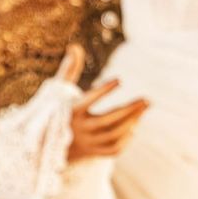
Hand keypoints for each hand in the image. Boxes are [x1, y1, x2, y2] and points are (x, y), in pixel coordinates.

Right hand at [57, 44, 148, 163]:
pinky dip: (127, 138)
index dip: (103, 90)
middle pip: (108, 120)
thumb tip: (75, 46)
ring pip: (114, 134)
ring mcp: (88, 142)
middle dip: (129, 110)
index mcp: (71, 111)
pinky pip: (115, 148)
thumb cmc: (59, 110)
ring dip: (132, 122)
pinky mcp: (94, 152)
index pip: (88, 100)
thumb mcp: (60, 91)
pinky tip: (134, 126)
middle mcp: (79, 128)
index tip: (120, 79)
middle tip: (147, 100)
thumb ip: (69, 69)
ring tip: (142, 109)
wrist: (50, 145)